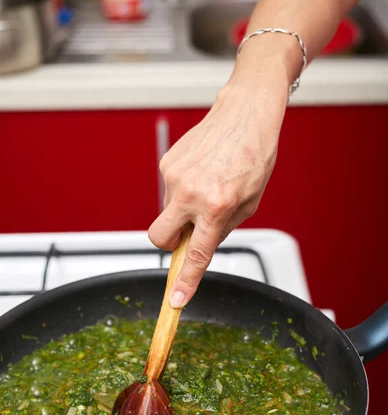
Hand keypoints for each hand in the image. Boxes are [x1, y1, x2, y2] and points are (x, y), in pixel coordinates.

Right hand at [149, 75, 287, 307]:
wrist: (246, 114)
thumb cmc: (254, 155)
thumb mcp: (249, 203)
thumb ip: (223, 228)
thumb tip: (199, 244)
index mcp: (217, 206)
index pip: (196, 254)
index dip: (185, 281)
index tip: (176, 300)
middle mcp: (191, 193)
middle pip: (159, 238)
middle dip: (169, 245)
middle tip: (187, 234)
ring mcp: (175, 177)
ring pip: (166, 212)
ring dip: (182, 210)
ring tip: (208, 187)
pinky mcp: (168, 163)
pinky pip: (169, 190)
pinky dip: (182, 190)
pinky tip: (202, 173)